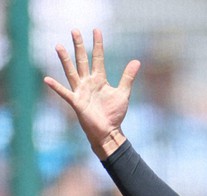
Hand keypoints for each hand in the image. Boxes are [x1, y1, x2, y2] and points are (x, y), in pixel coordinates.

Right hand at [43, 28, 139, 158]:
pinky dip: (56, 87)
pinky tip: (47, 79)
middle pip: (82, 60)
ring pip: (72, 72)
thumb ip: (128, 77)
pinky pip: (65, 93)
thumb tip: (137, 61)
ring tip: (58, 46)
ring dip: (65, 60)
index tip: (96, 30)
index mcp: (99, 79)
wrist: (109, 131)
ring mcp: (81, 91)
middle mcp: (88, 82)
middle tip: (74, 30)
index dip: (97, 45)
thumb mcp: (123, 93)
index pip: (98, 58)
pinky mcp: (77, 102)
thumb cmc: (114, 113)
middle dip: (79, 46)